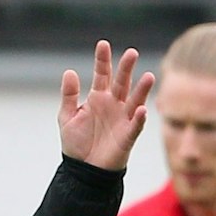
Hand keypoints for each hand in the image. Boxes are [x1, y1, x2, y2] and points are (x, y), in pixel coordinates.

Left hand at [58, 40, 153, 170]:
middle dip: (126, 68)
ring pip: (135, 100)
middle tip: (131, 53)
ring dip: (142, 89)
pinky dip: (139, 118)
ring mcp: (122, 118)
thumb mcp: (67, 117)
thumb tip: (69, 72)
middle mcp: (113, 104)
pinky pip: (136, 125)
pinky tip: (142, 109)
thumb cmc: (76, 144)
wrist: (82, 171)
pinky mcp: (127, 135)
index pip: (102, 74)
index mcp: (98, 97)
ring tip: (148, 77)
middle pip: (122, 82)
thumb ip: (69, 95)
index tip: (103, 44)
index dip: (102, 60)